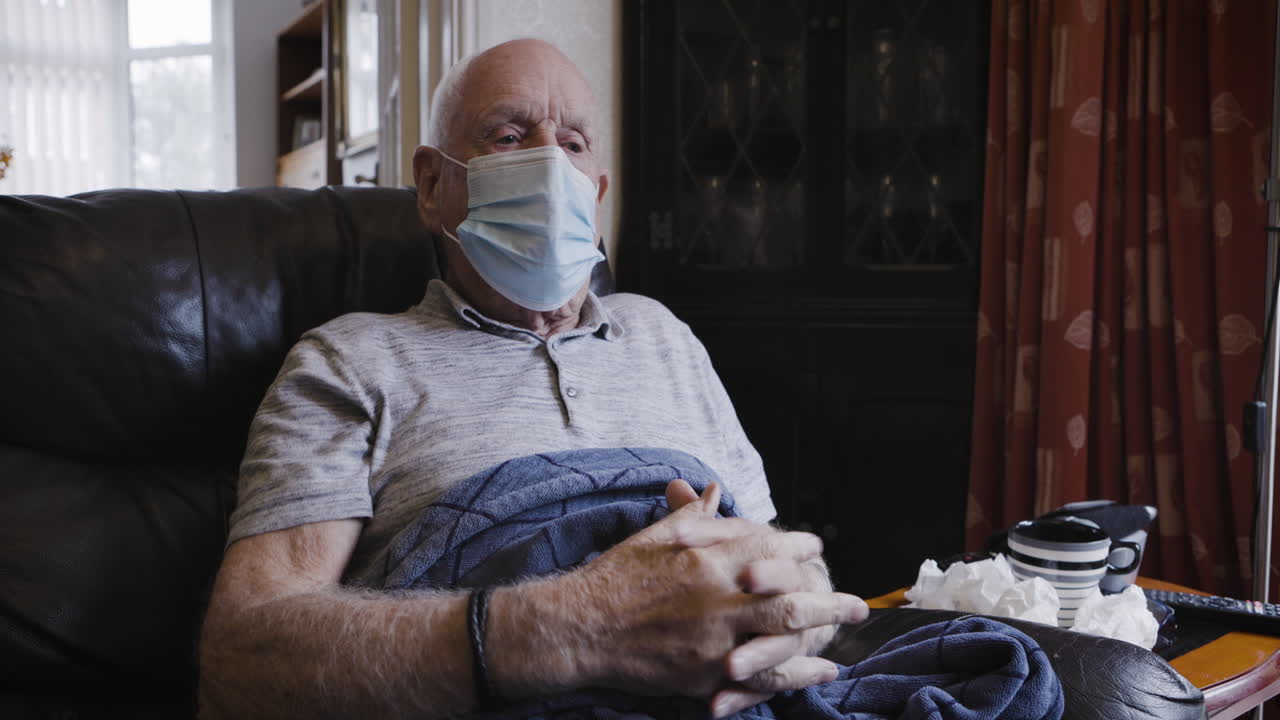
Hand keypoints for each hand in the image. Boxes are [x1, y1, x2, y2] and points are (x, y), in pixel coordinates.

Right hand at [565, 480, 867, 708]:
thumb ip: (693, 516)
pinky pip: (762, 675)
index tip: (816, 548)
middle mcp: (720, 594)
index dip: (800, 547)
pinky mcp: (707, 672)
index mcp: (709, 557)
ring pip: (784, 635)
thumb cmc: (615, 577)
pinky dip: (797, 674)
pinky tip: (820, 671)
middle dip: (829, 598)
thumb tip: (713, 490)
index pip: (770, 545)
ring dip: (823, 634)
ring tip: (846, 635)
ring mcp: (716, 637)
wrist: (581, 627)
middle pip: (790, 594)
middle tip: (856, 603)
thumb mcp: (655, 536)